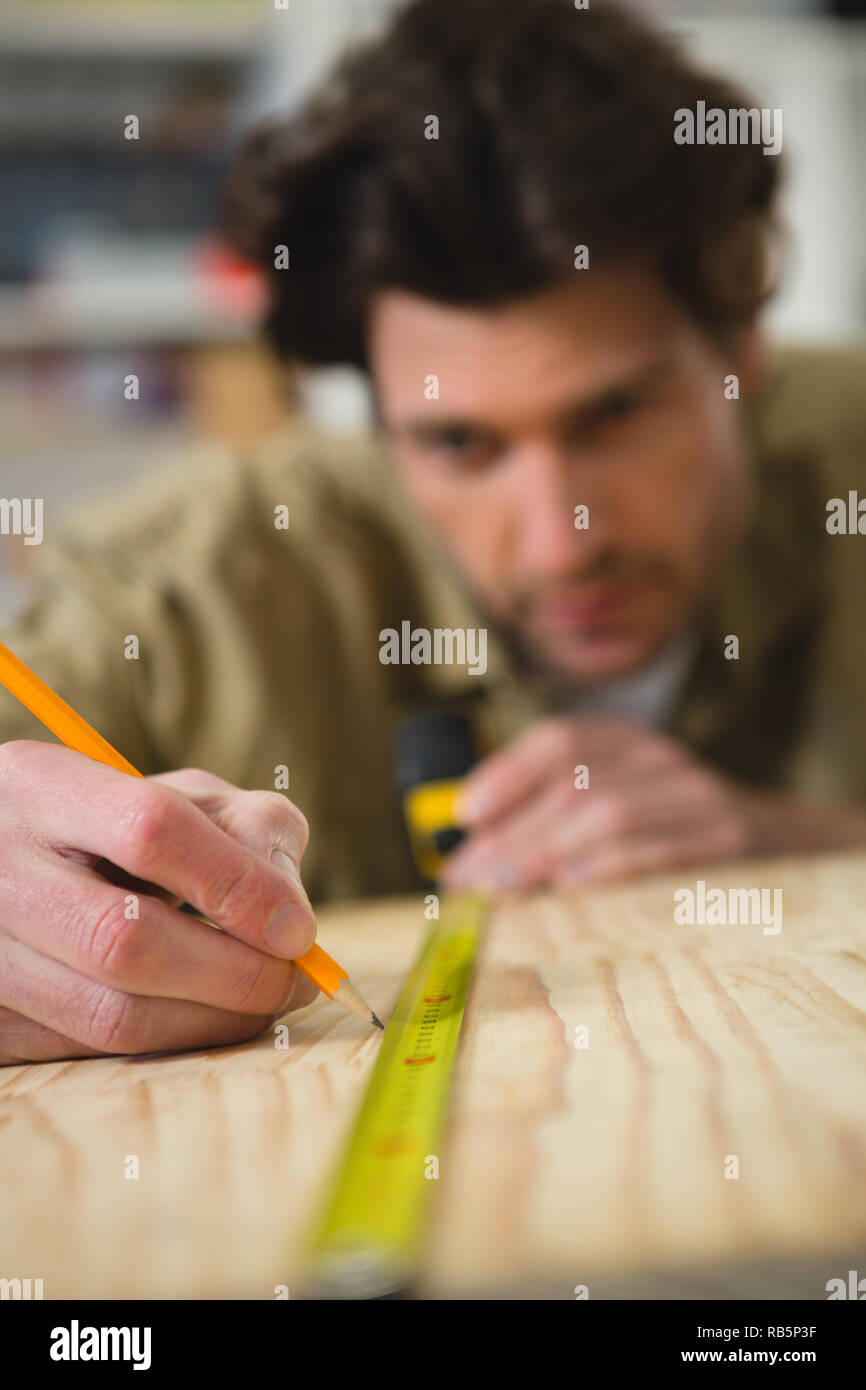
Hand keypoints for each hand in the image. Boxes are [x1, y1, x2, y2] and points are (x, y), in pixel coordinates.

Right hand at [0, 742, 317, 1064]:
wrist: (0, 860)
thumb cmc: (109, 822)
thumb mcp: (173, 793)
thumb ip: (245, 827)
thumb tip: (291, 915)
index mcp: (40, 788)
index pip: (150, 831)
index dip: (238, 886)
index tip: (299, 929)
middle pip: (124, 941)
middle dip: (234, 975)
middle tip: (294, 982)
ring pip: (108, 1017)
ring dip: (210, 1023)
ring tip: (263, 1004)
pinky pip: (90, 1052)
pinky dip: (165, 1042)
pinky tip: (201, 1017)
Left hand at [441, 716, 764, 890]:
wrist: (780, 845)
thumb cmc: (670, 835)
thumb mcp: (615, 805)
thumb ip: (549, 820)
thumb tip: (468, 861)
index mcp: (624, 741)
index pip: (558, 740)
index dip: (506, 773)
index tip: (465, 815)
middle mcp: (658, 757)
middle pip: (571, 784)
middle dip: (511, 835)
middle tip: (469, 880)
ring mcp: (696, 795)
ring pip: (609, 811)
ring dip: (547, 852)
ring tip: (505, 888)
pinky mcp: (726, 839)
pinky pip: (659, 850)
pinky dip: (609, 868)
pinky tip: (571, 889)